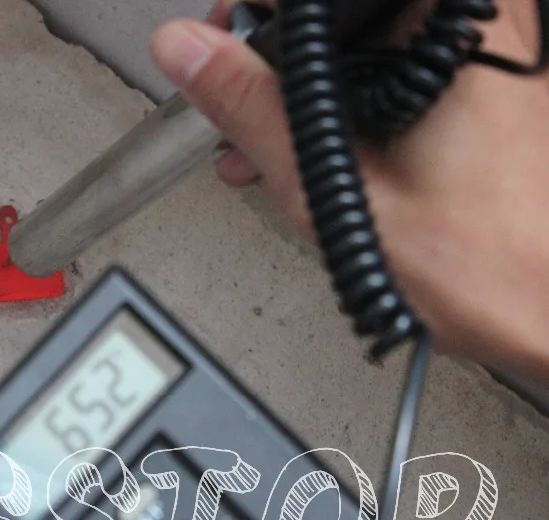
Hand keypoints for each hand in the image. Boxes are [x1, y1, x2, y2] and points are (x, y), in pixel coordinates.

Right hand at [150, 2, 548, 380]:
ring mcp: (483, 53)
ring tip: (263, 150)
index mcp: (434, 28)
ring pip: (359, 42)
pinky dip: (346, 102)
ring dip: (301, 90)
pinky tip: (315, 150)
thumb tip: (188, 51)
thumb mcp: (331, 179)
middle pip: (335, 14)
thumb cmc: (478, 262)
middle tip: (236, 111)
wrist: (546, 308)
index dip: (250, 16)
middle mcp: (475, 26)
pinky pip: (392, 69)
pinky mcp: (480, 85)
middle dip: (270, 61)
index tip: (218, 56)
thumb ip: (250, 105)